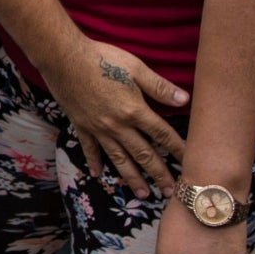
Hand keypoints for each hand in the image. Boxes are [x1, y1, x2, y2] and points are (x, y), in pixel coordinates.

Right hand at [43, 40, 187, 197]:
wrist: (63, 58)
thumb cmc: (102, 58)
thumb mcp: (136, 68)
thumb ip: (159, 87)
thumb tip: (185, 99)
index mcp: (134, 111)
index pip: (162, 134)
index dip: (178, 149)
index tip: (191, 163)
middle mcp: (118, 126)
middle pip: (143, 154)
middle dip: (159, 174)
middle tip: (171, 192)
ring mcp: (98, 129)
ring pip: (119, 159)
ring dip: (133, 178)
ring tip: (144, 195)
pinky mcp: (82, 126)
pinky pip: (90, 149)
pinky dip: (94, 163)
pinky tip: (98, 175)